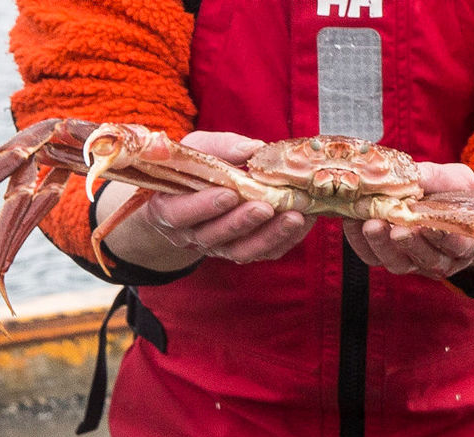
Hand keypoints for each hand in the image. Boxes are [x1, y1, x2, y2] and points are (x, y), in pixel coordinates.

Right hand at [96, 131, 315, 270]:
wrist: (193, 198)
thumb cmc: (193, 170)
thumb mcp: (197, 149)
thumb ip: (220, 148)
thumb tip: (253, 147)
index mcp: (169, 209)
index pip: (180, 214)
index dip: (204, 206)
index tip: (229, 194)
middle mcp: (192, 235)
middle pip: (215, 236)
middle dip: (243, 222)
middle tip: (267, 207)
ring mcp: (218, 248)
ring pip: (242, 250)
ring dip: (270, 236)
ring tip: (294, 217)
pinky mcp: (243, 251)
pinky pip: (264, 253)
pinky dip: (286, 240)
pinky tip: (304, 222)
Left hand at [343, 161, 473, 278]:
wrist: (432, 196)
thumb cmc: (452, 190)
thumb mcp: (454, 178)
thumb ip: (439, 180)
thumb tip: (415, 176)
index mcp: (464, 243)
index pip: (458, 247)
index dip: (445, 239)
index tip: (429, 226)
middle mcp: (440, 259)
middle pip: (427, 260)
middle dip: (410, 244)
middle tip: (398, 229)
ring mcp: (412, 262)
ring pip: (398, 263)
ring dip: (383, 245)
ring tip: (372, 224)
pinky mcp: (387, 257)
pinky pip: (372, 256)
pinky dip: (360, 241)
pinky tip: (353, 221)